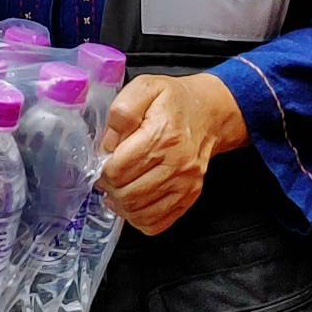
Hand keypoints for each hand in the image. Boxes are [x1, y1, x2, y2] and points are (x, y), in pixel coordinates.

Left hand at [98, 73, 247, 235]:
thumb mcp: (144, 88)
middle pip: (128, 195)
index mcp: (162, 136)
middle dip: (109, 188)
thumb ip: (121, 112)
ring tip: (117, 189)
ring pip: (140, 213)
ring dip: (121, 205)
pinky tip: (133, 202)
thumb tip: (108, 144)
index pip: (119, 169)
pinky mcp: (189, 197)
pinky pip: (157, 223)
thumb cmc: (173, 100)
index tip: (103, 161)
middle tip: (106, 176)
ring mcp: (185, 185)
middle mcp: (176, 164)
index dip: (103, 168)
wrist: (208, 113)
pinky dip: (139, 218)